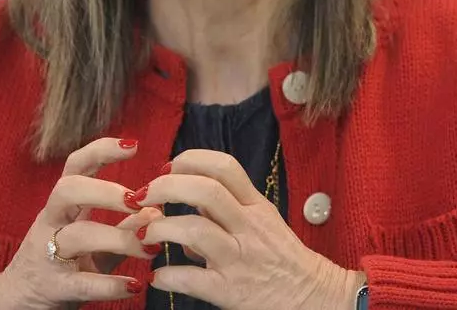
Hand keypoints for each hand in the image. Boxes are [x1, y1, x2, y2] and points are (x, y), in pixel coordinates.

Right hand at [0, 138, 161, 309]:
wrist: (17, 302)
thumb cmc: (61, 265)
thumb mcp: (93, 242)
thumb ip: (124, 227)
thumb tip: (157, 211)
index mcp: (62, 206)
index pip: (76, 166)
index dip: (101, 150)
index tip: (133, 144)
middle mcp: (51, 223)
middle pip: (68, 190)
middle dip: (105, 190)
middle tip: (138, 201)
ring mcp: (48, 254)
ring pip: (77, 235)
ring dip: (118, 238)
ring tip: (150, 248)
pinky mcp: (54, 287)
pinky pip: (82, 283)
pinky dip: (110, 284)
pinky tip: (134, 285)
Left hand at [135, 150, 362, 309]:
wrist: (312, 296)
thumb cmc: (282, 257)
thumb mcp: (262, 222)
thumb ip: (225, 209)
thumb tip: (185, 202)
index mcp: (256, 205)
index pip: (224, 166)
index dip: (190, 160)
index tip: (167, 167)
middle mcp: (248, 227)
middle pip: (205, 190)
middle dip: (166, 187)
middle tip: (144, 196)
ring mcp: (239, 259)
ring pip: (194, 230)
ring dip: (160, 228)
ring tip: (145, 234)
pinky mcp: (230, 291)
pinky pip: (191, 279)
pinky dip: (167, 276)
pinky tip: (157, 276)